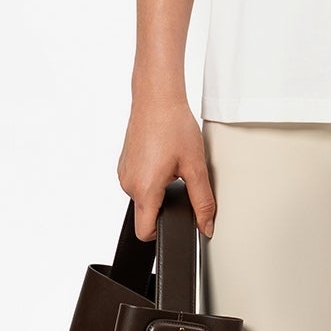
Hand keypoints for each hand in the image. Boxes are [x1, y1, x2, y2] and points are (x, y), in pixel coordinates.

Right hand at [119, 89, 216, 238]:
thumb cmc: (173, 125)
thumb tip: (206, 226)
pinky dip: (152, 177)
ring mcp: (124, 173)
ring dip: (160, 189)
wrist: (156, 97)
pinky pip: (138, 182)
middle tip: (182, 180)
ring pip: (143, 197)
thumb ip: (202, 201)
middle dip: (167, 204)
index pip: (145, 232)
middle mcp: (128, 184)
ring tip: (173, 165)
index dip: (163, 233)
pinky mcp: (124, 163)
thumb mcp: (195, 166)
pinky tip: (163, 158)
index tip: (177, 222)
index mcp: (145, 189)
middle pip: (147, 213)